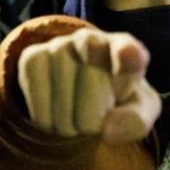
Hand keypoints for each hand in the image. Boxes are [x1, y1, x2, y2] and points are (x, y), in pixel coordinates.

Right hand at [17, 28, 161, 144]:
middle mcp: (91, 40)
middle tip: (96, 116)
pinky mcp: (32, 58)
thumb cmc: (116, 99)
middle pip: (93, 93)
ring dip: (70, 124)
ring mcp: (59, 46)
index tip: (128, 53)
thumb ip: (135, 122)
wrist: (80, 91)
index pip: (129, 52)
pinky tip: (56, 111)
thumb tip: (108, 130)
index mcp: (127, 50)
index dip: (128, 54)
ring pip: (63, 104)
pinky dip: (48, 121)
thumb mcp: (137, 112)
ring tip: (76, 113)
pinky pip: (39, 105)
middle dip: (94, 118)